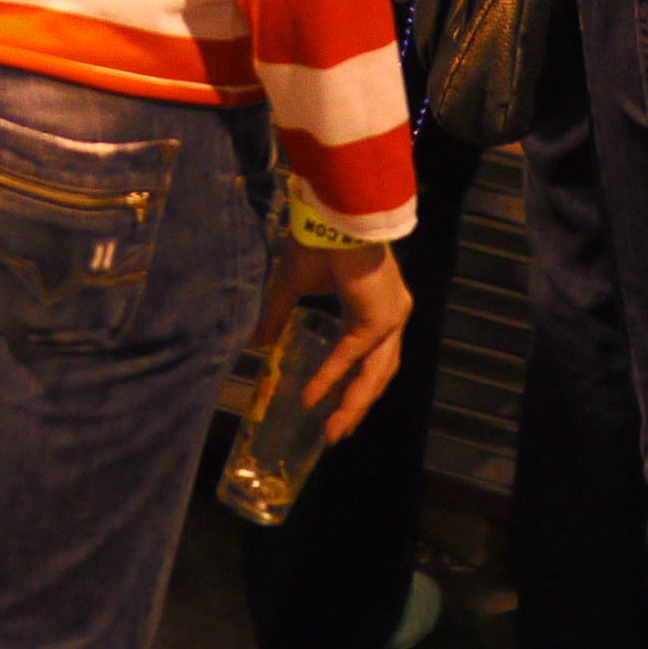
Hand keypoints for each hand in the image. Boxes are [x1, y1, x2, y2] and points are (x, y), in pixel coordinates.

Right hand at [253, 235, 414, 441]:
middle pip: (378, 372)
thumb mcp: (292, 285)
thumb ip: (278, 315)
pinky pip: (353, 354)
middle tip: (336, 433)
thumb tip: (256, 344)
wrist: (333, 214)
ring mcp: (391, 316)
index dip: (353, 384)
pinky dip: (332, 376)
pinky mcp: (380, 316)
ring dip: (354, 404)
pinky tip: (313, 396)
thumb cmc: (317, 240)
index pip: (370, 356)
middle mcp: (390, 314)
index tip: (333, 410)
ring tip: (333, 431)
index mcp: (375, 306)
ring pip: (375, 372)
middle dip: (357, 405)